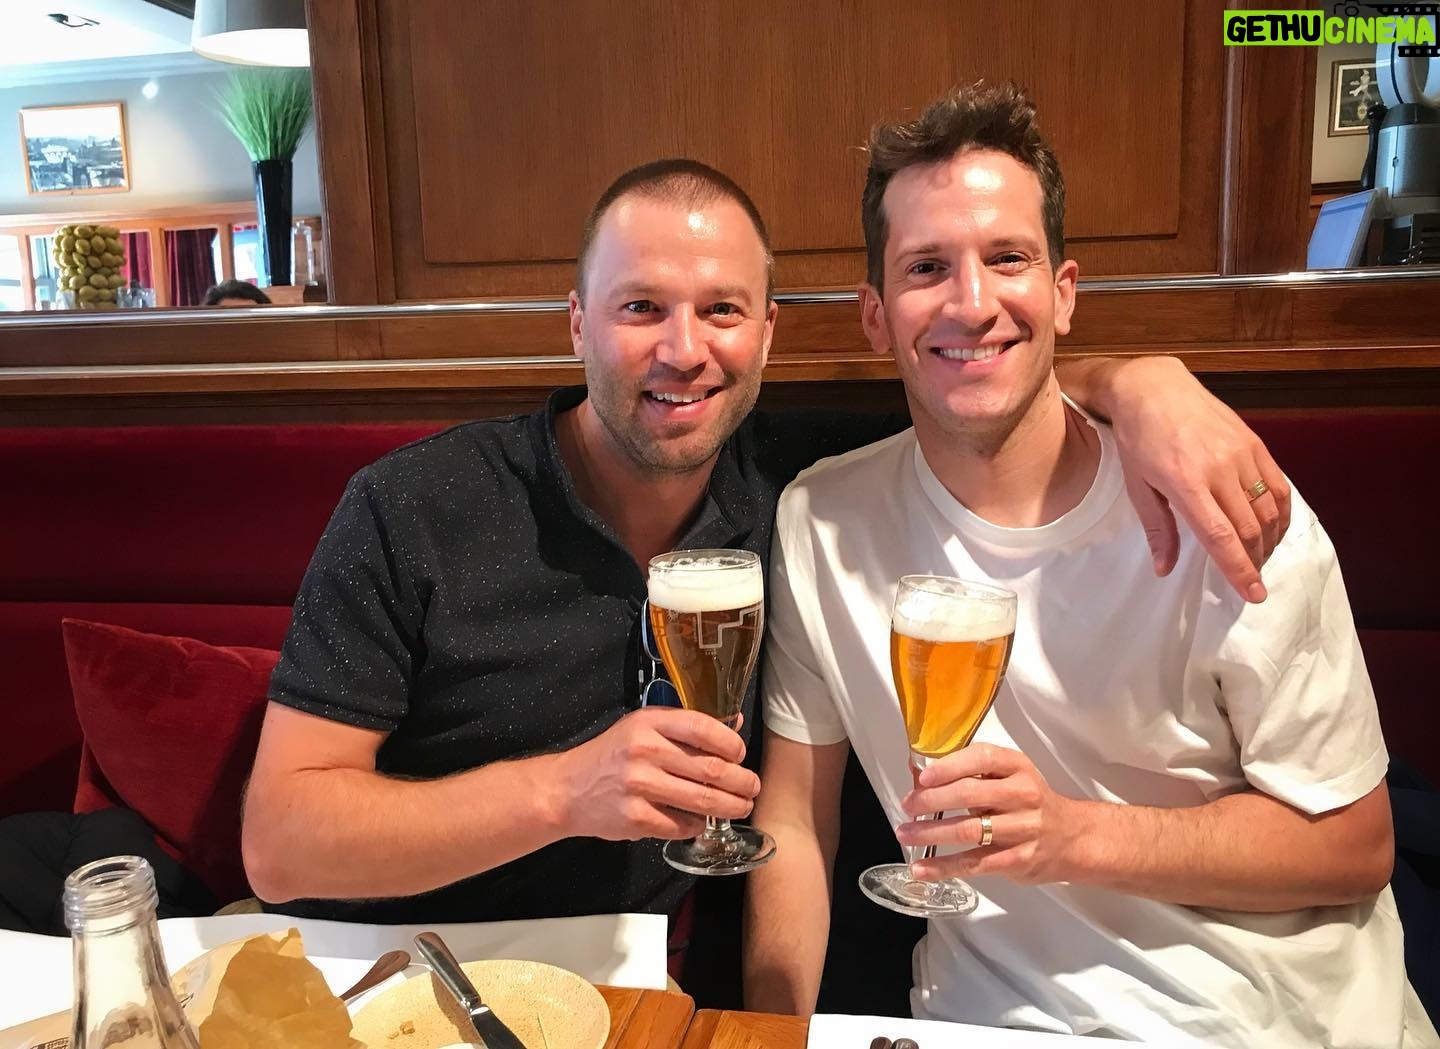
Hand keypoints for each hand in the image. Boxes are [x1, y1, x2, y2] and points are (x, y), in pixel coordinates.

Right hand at [553, 707, 759, 841]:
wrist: (568, 789)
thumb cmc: (613, 755)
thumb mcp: (642, 727)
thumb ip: (683, 726)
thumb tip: (734, 722)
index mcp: (649, 723)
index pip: (703, 727)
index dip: (731, 743)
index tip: (742, 754)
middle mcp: (645, 751)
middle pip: (710, 768)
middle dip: (741, 781)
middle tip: (752, 787)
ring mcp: (639, 785)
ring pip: (701, 800)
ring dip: (730, 806)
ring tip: (742, 806)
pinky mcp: (635, 817)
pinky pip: (680, 825)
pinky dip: (697, 826)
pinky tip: (701, 823)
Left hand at [895, 743, 1079, 884]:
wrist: (1074, 838)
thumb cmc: (1031, 803)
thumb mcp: (1012, 777)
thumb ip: (975, 776)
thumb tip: (920, 777)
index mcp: (1017, 767)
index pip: (981, 758)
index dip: (949, 766)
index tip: (923, 776)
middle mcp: (1023, 795)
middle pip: (970, 794)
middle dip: (931, 800)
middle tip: (908, 805)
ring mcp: (1022, 828)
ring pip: (968, 829)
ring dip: (930, 833)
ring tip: (905, 834)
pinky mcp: (1018, 859)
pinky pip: (974, 863)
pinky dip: (944, 867)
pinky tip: (922, 868)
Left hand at [1088, 356, 1287, 601]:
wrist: (1154, 388)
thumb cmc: (1138, 439)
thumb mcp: (1138, 486)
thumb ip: (1157, 529)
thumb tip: (1165, 569)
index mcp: (1186, 483)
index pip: (1221, 537)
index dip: (1240, 570)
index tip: (1253, 594)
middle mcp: (1219, 469)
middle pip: (1250, 528)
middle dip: (1255, 560)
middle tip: (1252, 579)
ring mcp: (1241, 453)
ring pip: (1269, 509)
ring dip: (1269, 540)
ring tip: (1261, 556)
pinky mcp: (1254, 442)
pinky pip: (1279, 484)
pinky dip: (1281, 511)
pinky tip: (1274, 527)